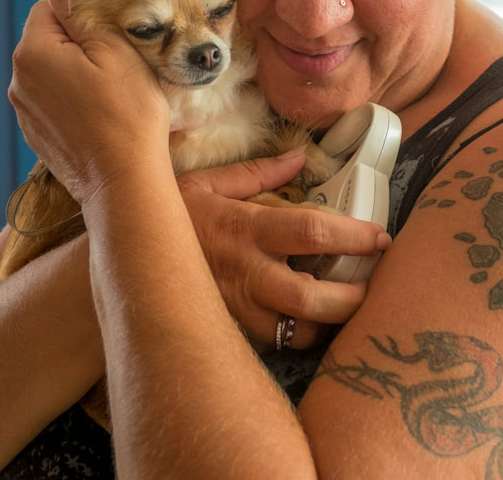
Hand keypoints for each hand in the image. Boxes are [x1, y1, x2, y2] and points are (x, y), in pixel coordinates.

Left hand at [8, 0, 169, 200]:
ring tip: (110, 94)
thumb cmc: (127, 115)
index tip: (111, 36)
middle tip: (116, 64)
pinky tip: (100, 117)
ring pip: (51, 71)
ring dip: (76, 73)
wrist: (124, 182)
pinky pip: (52, 101)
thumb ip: (82, 12)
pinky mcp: (36, 135)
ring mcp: (24, 111)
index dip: (84, 15)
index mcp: (32, 53)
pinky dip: (73, 101)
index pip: (49, 8)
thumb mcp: (114, 50)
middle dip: (79, 44)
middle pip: (48, 40)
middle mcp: (18, 81)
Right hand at [178, 152, 392, 351]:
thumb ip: (257, 172)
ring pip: (297, 332)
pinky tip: (313, 323)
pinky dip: (300, 337)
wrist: (121, 259)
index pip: (312, 233)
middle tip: (373, 286)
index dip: (354, 238)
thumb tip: (300, 158)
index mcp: (246, 229)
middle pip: (313, 299)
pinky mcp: (229, 332)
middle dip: (352, 297)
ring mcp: (236, 310)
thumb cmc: (168, 218)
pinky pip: (274, 343)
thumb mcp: (206, 183)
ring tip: (348, 308)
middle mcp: (245, 274)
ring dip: (329, 325)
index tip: (381, 238)